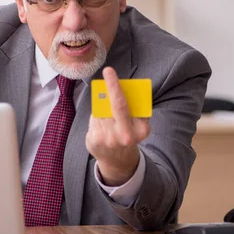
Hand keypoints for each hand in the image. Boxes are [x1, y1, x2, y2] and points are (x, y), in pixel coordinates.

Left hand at [86, 67, 150, 185]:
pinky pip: (94, 120)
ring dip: (104, 108)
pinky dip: (98, 118)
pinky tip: (102, 125)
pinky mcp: (93, 141)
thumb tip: (124, 89)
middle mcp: (122, 135)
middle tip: (108, 72)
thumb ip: (136, 110)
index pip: (123, 104)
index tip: (109, 71)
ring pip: (101, 112)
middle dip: (111, 86)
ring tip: (109, 116)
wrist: (118, 162)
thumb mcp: (139, 127)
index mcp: (138, 131)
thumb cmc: (129, 136)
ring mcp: (106, 139)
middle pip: (112, 105)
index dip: (115, 86)